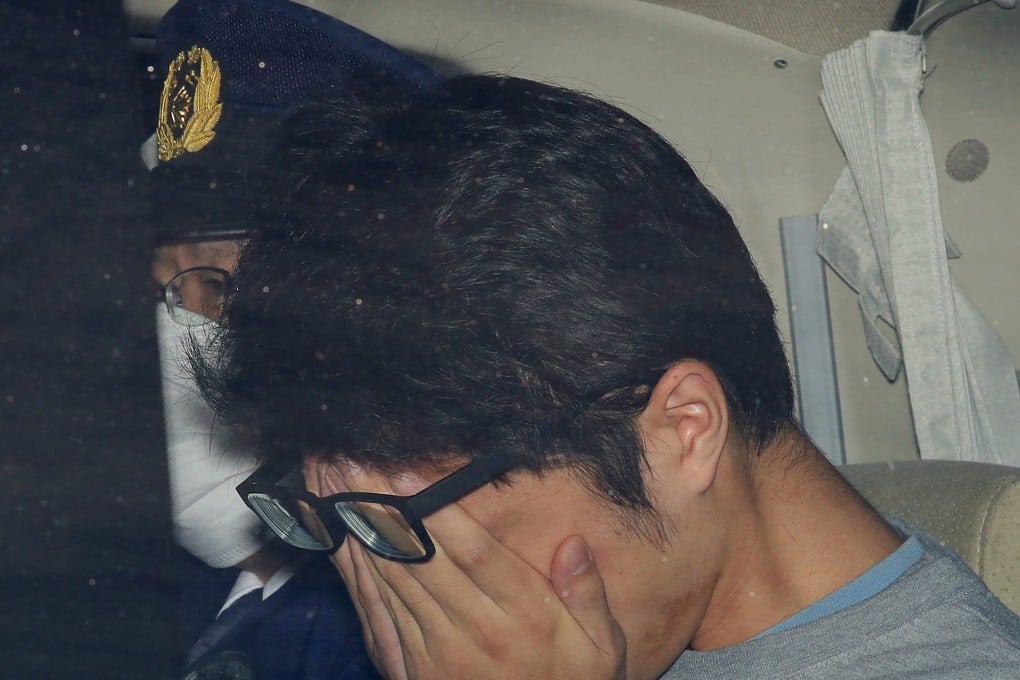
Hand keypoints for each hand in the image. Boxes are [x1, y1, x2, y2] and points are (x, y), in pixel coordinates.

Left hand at [332, 486, 626, 679]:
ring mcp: (435, 650)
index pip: (474, 553)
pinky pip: (378, 612)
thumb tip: (572, 543)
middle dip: (383, 505)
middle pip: (421, 556)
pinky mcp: (410, 666)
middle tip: (353, 459)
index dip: (438, 511)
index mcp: (522, 615)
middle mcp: (473, 629)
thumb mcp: (602, 647)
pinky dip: (357, 574)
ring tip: (339, 483)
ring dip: (361, 528)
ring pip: (392, 579)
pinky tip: (343, 539)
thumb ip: (587, 593)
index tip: (406, 471)